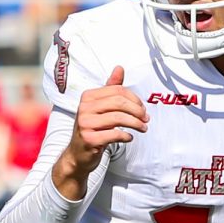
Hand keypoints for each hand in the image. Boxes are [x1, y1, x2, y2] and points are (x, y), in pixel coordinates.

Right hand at [59, 66, 148, 183]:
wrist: (78, 154)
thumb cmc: (93, 128)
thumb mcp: (100, 107)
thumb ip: (111, 88)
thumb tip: (119, 68)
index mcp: (88, 97)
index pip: (117, 91)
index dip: (134, 99)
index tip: (142, 108)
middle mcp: (84, 108)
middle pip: (119, 103)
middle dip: (137, 111)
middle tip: (145, 119)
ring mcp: (85, 123)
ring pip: (118, 118)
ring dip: (135, 123)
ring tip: (142, 128)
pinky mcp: (89, 139)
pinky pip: (114, 134)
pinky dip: (126, 136)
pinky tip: (129, 138)